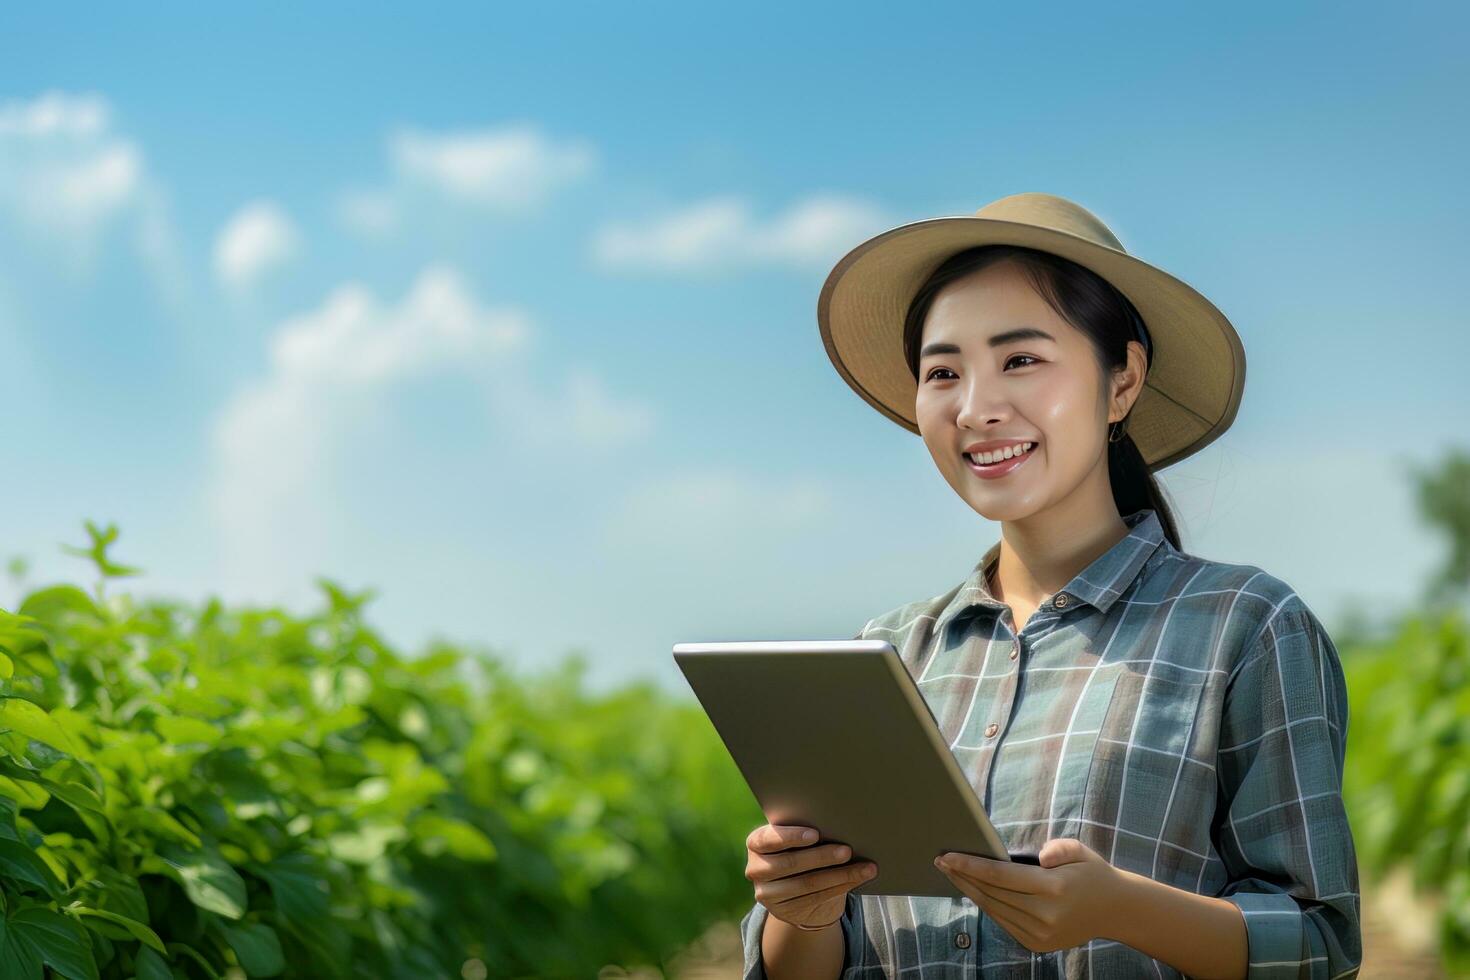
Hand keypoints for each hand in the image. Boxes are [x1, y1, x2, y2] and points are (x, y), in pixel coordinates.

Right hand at [745, 823, 877, 930]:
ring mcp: (766, 893)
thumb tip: (838, 824)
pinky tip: (857, 880)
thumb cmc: (799, 848)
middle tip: (847, 850)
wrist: (792, 885)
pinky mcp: (783, 910)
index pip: (769, 839)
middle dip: (822, 856)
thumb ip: (804, 832)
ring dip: (839, 875)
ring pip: (807, 884)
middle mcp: (755, 869)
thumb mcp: (794, 839)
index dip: (792, 836)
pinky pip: (815, 899)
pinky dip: (840, 888)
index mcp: (756, 843)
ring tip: (863, 868)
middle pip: (791, 863)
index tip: (816, 834)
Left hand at [934, 838, 1121, 952]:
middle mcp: (1046, 915)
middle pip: (992, 893)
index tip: (948, 856)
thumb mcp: (1080, 850)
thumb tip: (1039, 858)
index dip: (971, 865)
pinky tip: (973, 890)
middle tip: (940, 861)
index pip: (1001, 875)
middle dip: (963, 876)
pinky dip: (986, 905)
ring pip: (994, 909)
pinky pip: (1003, 921)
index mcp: (1055, 888)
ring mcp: (1041, 934)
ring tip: (952, 873)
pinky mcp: (1037, 944)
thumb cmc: (1091, 873)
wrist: (1114, 910)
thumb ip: (1059, 848)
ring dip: (970, 890)